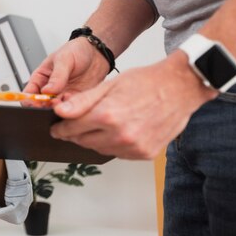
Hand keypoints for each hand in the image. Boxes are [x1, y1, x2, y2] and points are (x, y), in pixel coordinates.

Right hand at [23, 38, 109, 104]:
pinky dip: (74, 109)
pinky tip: (77, 102)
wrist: (97, 53)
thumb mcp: (64, 58)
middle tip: (54, 102)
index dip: (30, 100)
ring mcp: (63, 96)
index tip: (38, 101)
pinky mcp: (76, 101)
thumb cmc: (76, 50)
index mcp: (40, 78)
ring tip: (66, 101)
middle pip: (41, 105)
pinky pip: (72, 110)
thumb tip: (47, 90)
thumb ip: (57, 75)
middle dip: (46, 107)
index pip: (29, 93)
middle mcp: (50, 90)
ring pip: (57, 110)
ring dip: (61, 109)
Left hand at [49, 50, 217, 158]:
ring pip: (100, 150)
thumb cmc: (146, 82)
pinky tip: (116, 131)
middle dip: (75, 133)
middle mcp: (121, 135)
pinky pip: (119, 154)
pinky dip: (112, 145)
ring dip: (93, 140)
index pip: (71, 128)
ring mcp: (134, 147)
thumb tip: (59, 112)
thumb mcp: (109, 85)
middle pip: (84, 141)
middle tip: (73, 126)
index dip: (60, 128)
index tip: (55, 128)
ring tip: (99, 125)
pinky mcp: (145, 154)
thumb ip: (82, 101)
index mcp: (108, 115)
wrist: (180, 88)